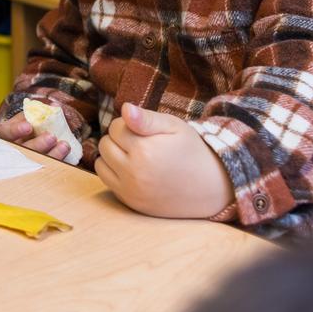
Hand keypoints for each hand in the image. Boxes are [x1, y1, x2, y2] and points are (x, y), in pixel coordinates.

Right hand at [0, 111, 79, 163]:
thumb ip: (34, 111)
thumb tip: (53, 106)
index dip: (17, 130)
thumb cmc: (22, 126)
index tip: (28, 126)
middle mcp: (12, 150)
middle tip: (51, 136)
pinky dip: (59, 162)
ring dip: (53, 154)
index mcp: (5, 134)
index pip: (7, 133)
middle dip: (39, 144)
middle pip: (23, 150)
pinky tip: (66, 154)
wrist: (24, 141)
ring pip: (37, 162)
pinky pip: (49, 168)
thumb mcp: (23, 117)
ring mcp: (25, 161)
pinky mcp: (38, 169)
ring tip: (64, 145)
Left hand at [95, 103, 232, 218]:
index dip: (129, 125)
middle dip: (119, 140)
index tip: (146, 131)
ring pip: (101, 162)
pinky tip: (134, 171)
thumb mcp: (174, 127)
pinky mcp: (131, 203)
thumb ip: (146, 118)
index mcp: (145, 151)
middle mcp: (134, 173)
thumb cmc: (191, 151)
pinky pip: (106, 181)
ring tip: (137, 157)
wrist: (211, 187)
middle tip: (143, 144)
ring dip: (113, 156)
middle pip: (105, 144)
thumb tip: (124, 108)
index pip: (115, 127)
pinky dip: (114, 173)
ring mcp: (131, 191)